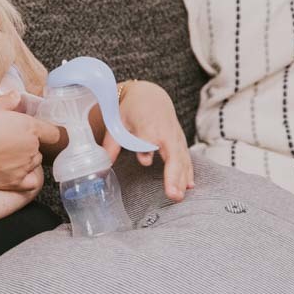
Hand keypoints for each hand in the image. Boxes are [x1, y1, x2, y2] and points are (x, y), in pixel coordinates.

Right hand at [0, 91, 59, 191]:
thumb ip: (8, 100)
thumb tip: (17, 96)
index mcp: (30, 127)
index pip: (53, 133)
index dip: (48, 133)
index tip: (40, 133)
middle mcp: (32, 148)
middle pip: (39, 148)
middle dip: (29, 145)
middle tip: (11, 142)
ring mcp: (25, 166)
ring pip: (34, 163)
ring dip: (27, 160)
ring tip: (8, 157)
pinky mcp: (16, 182)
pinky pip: (31, 182)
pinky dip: (27, 179)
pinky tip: (17, 175)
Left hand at [101, 80, 193, 200]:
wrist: (150, 96)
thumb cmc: (132, 110)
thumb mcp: (117, 123)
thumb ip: (111, 145)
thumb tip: (104, 165)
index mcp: (148, 125)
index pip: (149, 139)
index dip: (146, 150)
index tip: (144, 161)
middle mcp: (165, 132)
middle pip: (173, 154)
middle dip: (173, 175)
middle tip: (172, 195)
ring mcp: (175, 137)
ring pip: (182, 159)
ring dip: (182, 178)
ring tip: (178, 196)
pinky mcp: (180, 141)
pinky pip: (186, 158)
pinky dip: (188, 172)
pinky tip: (189, 186)